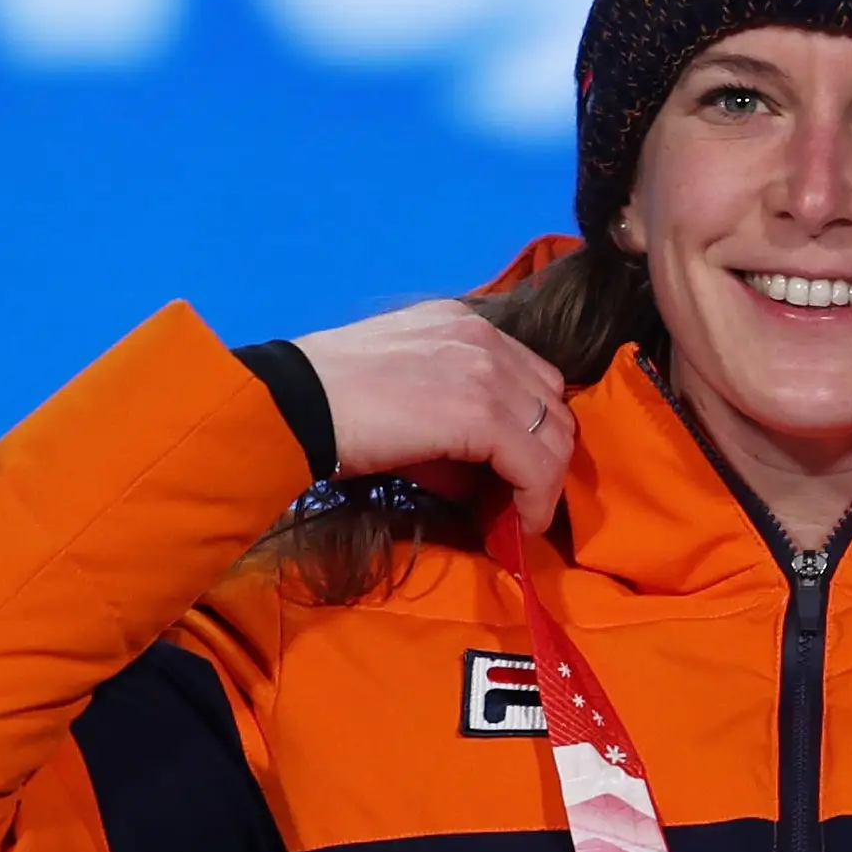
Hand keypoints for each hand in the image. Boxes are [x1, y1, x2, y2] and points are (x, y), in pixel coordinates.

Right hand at [293, 300, 579, 522]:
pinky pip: (538, 467)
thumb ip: (457, 426)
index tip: (519, 471)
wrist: (296, 403)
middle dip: (546, 457)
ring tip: (520, 518)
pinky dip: (536, 503)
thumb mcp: (409, 399)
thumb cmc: (335, 407)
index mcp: (464, 325)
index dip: (535, 431)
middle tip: (522, 499)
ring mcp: (487, 370)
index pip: (534, 378)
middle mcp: (484, 338)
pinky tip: (517, 526)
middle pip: (554, 405)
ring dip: (544, 485)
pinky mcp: (482, 413)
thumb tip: (491, 484)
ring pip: (555, 437)